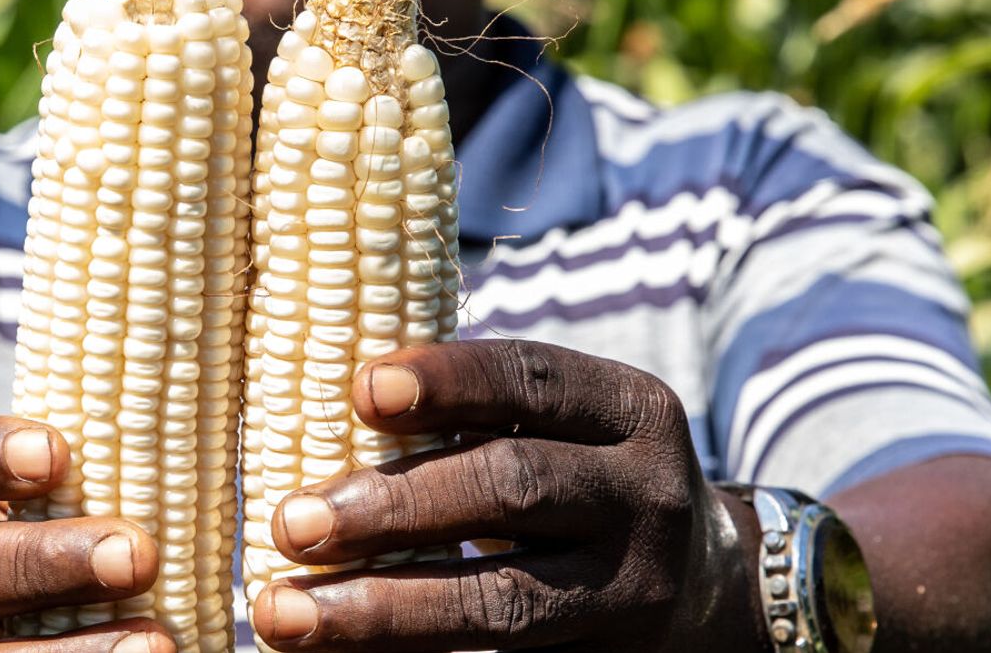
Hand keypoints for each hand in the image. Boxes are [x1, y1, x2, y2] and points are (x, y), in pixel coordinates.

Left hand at [251, 340, 765, 651]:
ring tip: (286, 611)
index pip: (533, 379)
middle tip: (293, 522)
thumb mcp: (564, 425)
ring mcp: (631, 592)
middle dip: (395, 504)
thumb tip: (318, 408)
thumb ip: (476, 415)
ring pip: (501, 602)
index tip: (359, 388)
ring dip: (382, 608)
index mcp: (629, 411)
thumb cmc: (581, 475)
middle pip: (514, 489)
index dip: (447, 380)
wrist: (704, 587)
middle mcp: (645, 497)